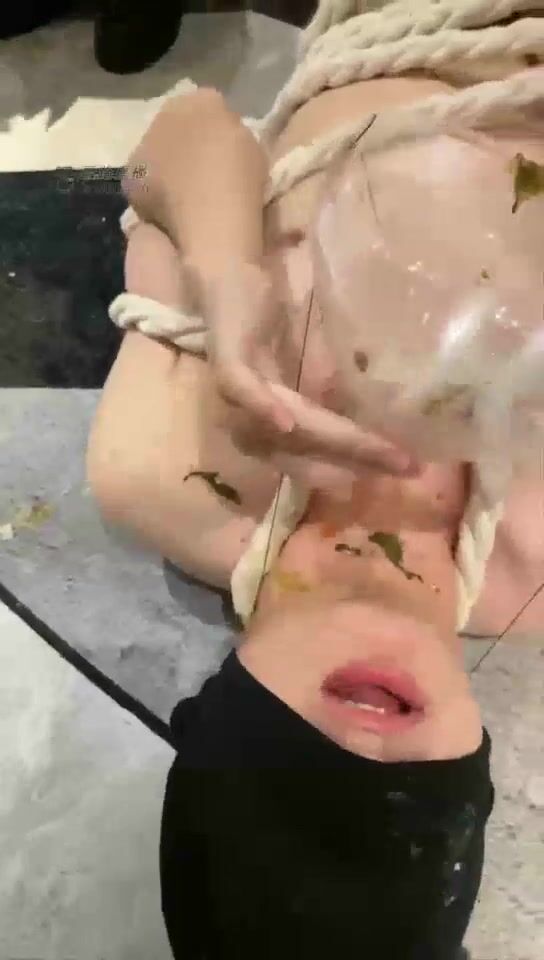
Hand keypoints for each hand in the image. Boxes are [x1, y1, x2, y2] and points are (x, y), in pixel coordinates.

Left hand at [188, 259, 418, 483]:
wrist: (232, 268)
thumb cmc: (274, 314)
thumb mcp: (314, 357)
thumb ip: (336, 386)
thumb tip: (389, 408)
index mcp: (273, 426)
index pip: (320, 458)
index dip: (363, 464)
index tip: (408, 469)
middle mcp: (252, 423)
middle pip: (310, 451)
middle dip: (360, 459)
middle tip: (408, 465)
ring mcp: (237, 397)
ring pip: (285, 431)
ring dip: (331, 441)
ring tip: (377, 448)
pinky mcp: (226, 364)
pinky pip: (246, 392)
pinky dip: (266, 408)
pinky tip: (288, 424)